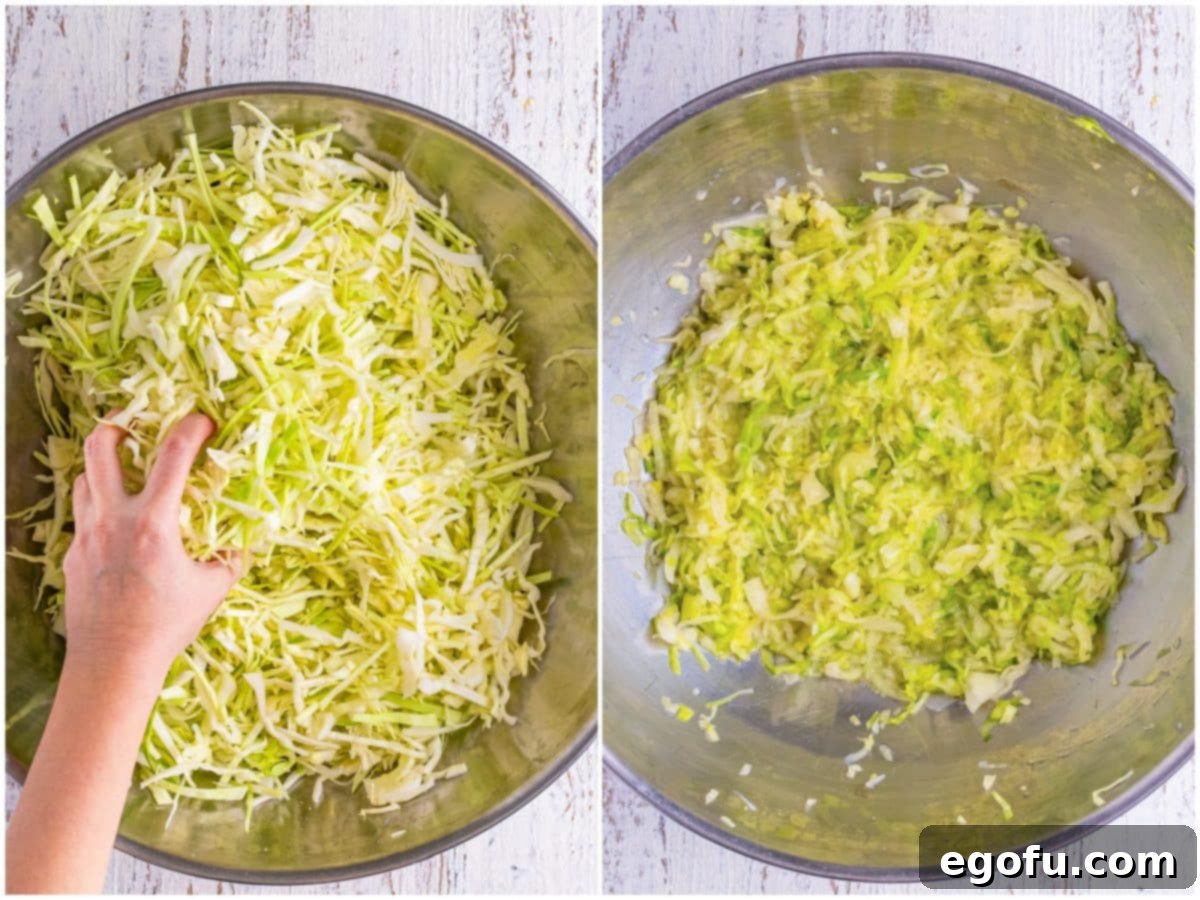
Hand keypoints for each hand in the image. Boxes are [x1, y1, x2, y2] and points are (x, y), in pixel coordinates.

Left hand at [62, 412, 242, 685]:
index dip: (191, 428)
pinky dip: (99, 504)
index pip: (172, 456)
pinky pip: (83, 514)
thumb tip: (241, 543)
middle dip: (119, 423)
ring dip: (104, 465)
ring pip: (84, 478)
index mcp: (152, 523)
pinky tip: (118, 520)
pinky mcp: (74, 554)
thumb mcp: (211, 589)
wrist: (113, 662)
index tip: (204, 420)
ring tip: (124, 467)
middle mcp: (113, 520)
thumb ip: (228, 559)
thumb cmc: (166, 626)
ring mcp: (88, 535)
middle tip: (136, 421)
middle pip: (102, 447)